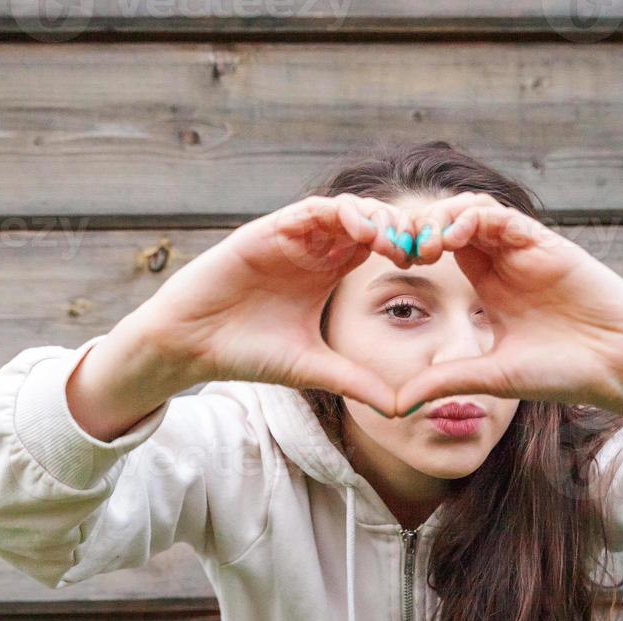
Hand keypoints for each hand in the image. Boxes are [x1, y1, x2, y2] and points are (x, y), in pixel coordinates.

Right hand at [133, 194, 423, 416]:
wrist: (192, 346)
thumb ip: (356, 381)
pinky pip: (309, 211)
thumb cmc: (247, 352)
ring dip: (373, 218)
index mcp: (327, 272)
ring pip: (344, 210)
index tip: (431, 266)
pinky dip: (336, 214)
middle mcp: (312, 249)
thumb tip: (402, 409)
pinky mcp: (267, 231)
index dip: (407, 249)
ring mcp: (290, 237)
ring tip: (395, 239)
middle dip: (400, 229)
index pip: (377, 246)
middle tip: (424, 247)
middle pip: (369, 221)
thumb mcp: (313, 368)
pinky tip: (359, 230)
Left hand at [392, 193, 622, 418]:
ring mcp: (525, 250)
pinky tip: (454, 235)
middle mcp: (505, 262)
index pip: (441, 248)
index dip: (411, 248)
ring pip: (474, 210)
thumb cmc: (562, 373)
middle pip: (451, 221)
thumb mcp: (492, 376)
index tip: (387, 266)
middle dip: (418, 227)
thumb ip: (447, 382)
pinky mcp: (547, 244)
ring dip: (442, 218)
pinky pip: (504, 217)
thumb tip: (397, 405)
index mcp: (489, 286)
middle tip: (395, 247)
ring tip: (422, 243)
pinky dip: (475, 218)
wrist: (618, 367)